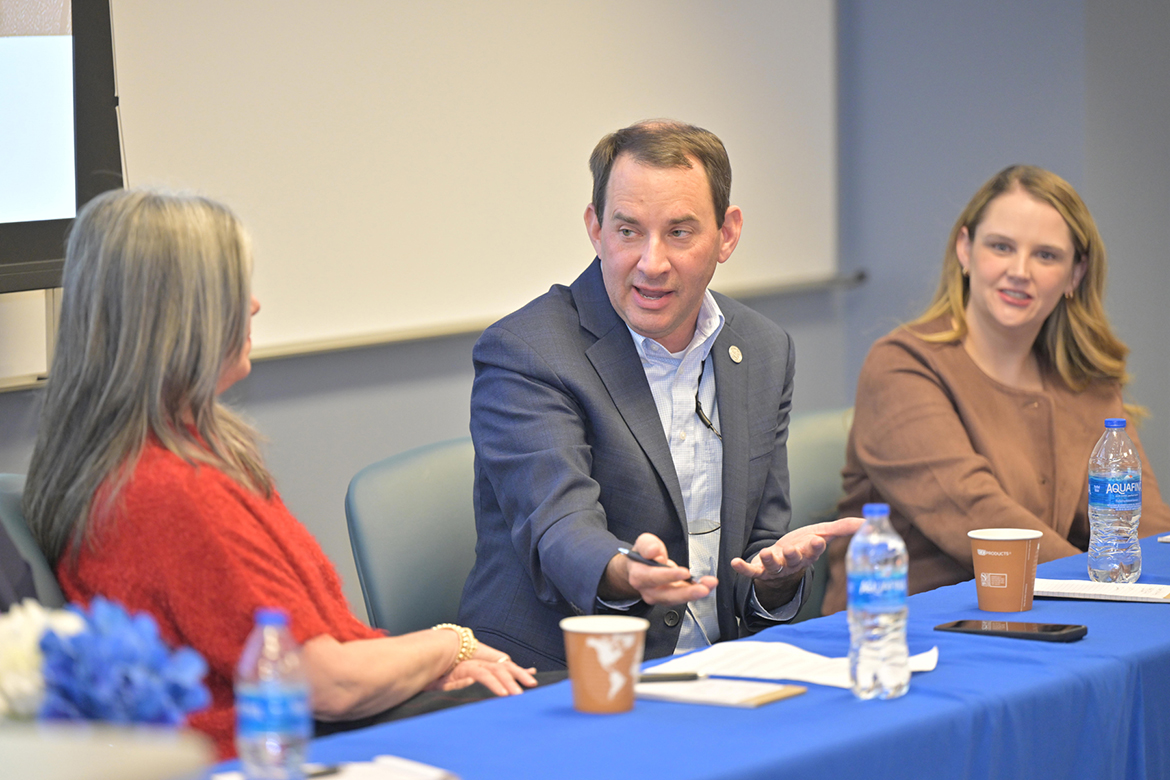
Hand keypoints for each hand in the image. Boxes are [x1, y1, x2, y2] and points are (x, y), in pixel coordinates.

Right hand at [428, 641, 536, 695]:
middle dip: (519, 675)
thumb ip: (475, 682)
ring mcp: (471, 664)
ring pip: (495, 670)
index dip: (518, 671)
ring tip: (518, 694)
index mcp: (480, 665)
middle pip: (503, 666)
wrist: (424, 662)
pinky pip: (482, 675)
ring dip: (508, 682)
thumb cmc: (441, 676)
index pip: (503, 666)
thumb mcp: (460, 682)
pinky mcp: (464, 670)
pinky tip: (501, 693)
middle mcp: (478, 662)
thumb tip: (490, 687)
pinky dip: (493, 683)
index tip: (532, 676)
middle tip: (533, 685)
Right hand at [601, 532, 717, 605]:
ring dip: (695, 593)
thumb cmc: (642, 555)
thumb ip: (647, 545)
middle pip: (667, 595)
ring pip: (677, 599)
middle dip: (687, 592)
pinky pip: (683, 597)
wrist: (639, 568)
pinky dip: (696, 591)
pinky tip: (707, 586)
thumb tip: (653, 552)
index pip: (654, 577)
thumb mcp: (643, 543)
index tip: (685, 572)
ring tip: (709, 585)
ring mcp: (659, 596)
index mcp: (639, 575)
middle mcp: (648, 590)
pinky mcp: (670, 598)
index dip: (669, 576)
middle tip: (703, 588)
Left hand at [731, 517, 862, 582]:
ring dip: (770, 560)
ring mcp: (776, 568)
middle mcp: (793, 563)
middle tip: (793, 549)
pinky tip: (734, 562)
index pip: (814, 551)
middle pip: (795, 560)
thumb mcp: (823, 534)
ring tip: (767, 552)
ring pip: (774, 566)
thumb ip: (844, 528)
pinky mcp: (759, 570)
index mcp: (809, 555)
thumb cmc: (803, 545)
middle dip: (795, 555)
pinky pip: (751, 571)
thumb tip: (869, 522)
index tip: (817, 540)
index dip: (815, 547)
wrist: (783, 558)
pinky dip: (743, 568)